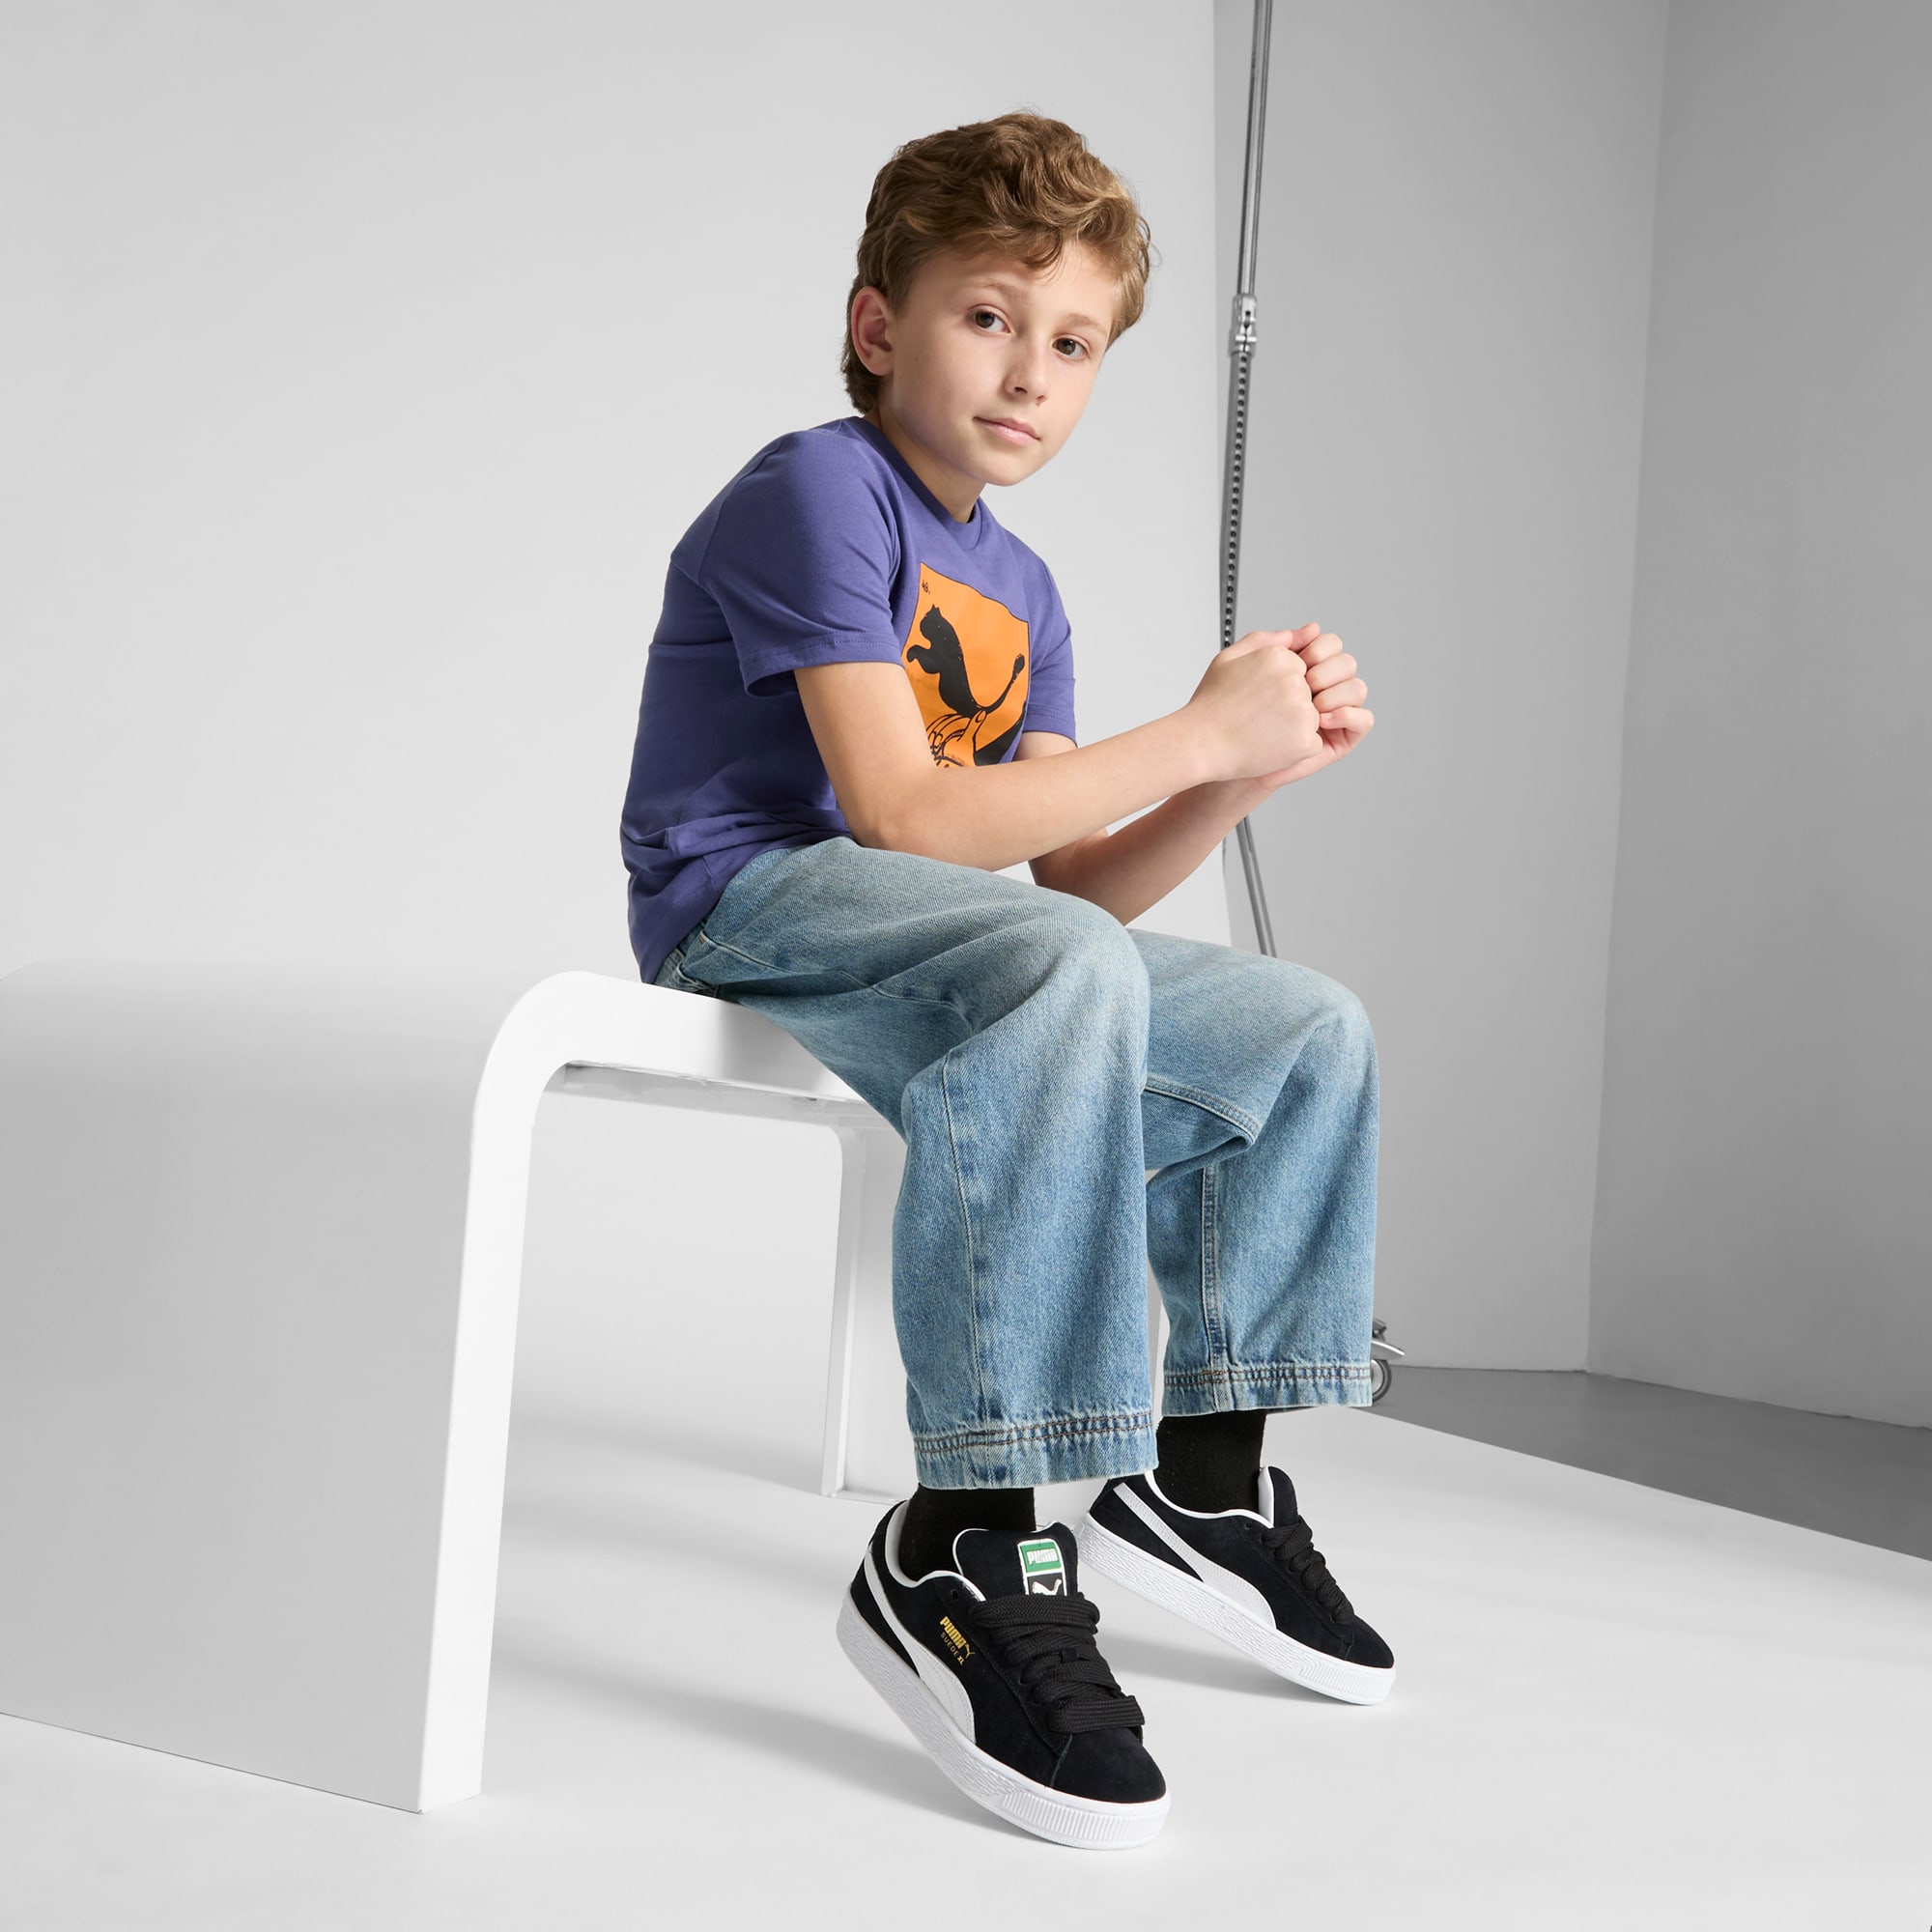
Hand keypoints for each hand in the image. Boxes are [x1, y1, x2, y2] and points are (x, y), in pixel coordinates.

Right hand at [1187, 626, 1324, 779]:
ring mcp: (1302, 711)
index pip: (1297, 668)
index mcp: (1278, 658)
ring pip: (1311, 716)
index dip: (1276, 685)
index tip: (1255, 696)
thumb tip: (1308, 631)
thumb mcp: (1229, 658)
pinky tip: (1269, 743)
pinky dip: (1294, 747)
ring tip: (1260, 729)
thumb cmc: (1211, 705)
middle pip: (1306, 692)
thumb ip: (1268, 639)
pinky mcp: (1305, 740)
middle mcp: (1293, 682)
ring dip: (1292, 725)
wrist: (1200, 744)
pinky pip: (1312, 741)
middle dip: (1287, 703)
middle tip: (1255, 714)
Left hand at [1247, 623, 1372, 791]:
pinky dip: (1347, 715)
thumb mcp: (1249, 666)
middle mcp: (1326, 688)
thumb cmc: (1236, 713)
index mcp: (1308, 668)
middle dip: (1326, 671)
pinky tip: (1322, 719)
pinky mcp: (1343, 737)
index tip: (1297, 660)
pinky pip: (1364, 720)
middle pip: (1347, 663)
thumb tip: (1312, 628)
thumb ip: (1277, 642)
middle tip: (1304, 685)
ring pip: (1357, 688)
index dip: (1318, 648)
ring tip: (1312, 707)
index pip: (1330, 645)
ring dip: (1336, 693)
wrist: (1230, 751)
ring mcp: (1337, 712)